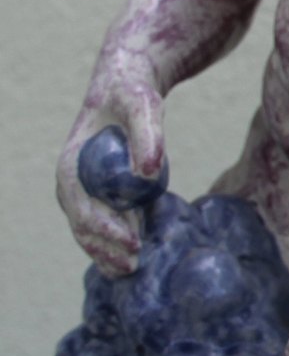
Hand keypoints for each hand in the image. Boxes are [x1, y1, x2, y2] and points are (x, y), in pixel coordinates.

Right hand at [57, 58, 166, 276]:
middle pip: (83, 226)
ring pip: (92, 230)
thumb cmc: (133, 93)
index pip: (82, 208)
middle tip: (133, 266)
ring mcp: (88, 189)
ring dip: (109, 252)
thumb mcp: (143, 107)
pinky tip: (139, 255)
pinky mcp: (105, 192)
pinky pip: (108, 222)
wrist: (129, 86)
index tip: (132, 242)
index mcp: (72, 165)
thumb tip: (150, 173)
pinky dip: (120, 240)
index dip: (104, 230)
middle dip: (104, 250)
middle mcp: (74, 182)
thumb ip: (148, 136)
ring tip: (133, 269)